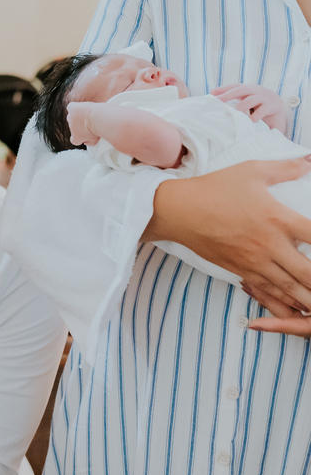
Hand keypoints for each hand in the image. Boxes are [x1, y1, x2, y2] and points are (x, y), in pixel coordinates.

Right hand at [66, 102, 100, 146]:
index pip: (75, 140)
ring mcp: (70, 118)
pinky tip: (83, 108)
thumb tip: (88, 142)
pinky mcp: (71, 108)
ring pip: (73, 117)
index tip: (87, 134)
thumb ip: (90, 142)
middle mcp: (71, 128)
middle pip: (74, 127)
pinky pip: (71, 107)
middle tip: (91, 123)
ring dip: (80, 116)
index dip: (81, 137)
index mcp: (76, 138)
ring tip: (91, 114)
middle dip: (81, 125)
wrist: (100, 118)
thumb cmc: (100, 129)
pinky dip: (75, 107)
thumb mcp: (96, 140)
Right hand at [147, 157, 310, 333]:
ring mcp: (254, 262)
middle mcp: (270, 245)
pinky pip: (267, 293)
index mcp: (278, 218)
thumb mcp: (251, 171)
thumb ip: (285, 168)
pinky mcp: (240, 271)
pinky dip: (285, 305)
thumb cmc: (214, 188)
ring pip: (290, 289)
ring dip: (309, 300)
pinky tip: (297, 312)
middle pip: (309, 273)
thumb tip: (307, 162)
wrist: (177, 211)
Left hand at [212, 83, 289, 133]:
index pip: (234, 86)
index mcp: (247, 88)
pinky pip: (261, 111)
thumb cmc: (255, 102)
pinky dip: (254, 116)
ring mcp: (262, 98)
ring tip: (234, 114)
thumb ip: (234, 98)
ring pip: (250, 100)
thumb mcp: (245, 97)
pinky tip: (249, 121)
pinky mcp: (270, 106)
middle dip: (228, 95)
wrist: (276, 104)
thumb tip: (214, 102)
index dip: (223, 88)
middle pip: (241, 90)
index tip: (212, 93)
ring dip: (241, 107)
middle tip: (219, 101)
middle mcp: (254, 91)